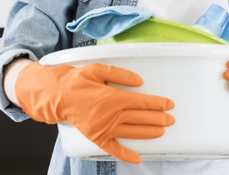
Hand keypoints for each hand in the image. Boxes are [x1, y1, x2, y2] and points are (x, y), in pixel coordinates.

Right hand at [15, 62, 174, 163]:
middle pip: (140, 118)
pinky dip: (125, 155)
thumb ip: (120, 75)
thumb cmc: (77, 81)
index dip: (157, 104)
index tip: (169, 104)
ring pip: (131, 132)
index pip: (141, 102)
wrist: (57, 96)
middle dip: (158, 119)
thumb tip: (140, 82)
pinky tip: (137, 158)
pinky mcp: (96, 137)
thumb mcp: (98, 69)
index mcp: (112, 98)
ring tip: (162, 132)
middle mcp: (110, 115)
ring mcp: (103, 128)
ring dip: (148, 133)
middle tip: (171, 120)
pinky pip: (113, 149)